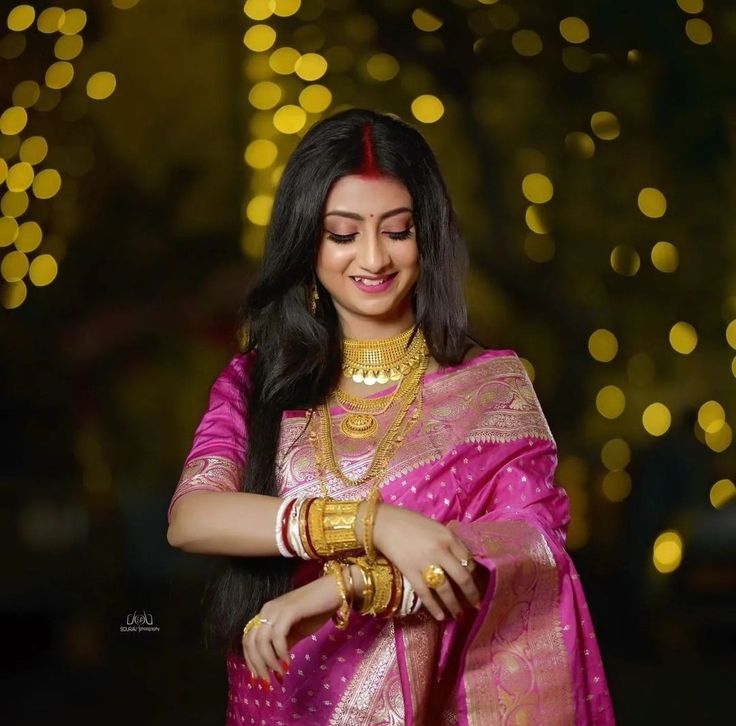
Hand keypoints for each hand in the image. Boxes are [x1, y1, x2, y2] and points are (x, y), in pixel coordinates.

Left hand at [241, 573, 341, 688]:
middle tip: (267, 682)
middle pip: (251, 641)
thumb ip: (282, 645)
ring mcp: (277, 609)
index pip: (248, 639)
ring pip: (261, 640)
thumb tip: (274, 668)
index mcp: (266, 613)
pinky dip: (280, 652)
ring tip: (279, 674)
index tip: (258, 678)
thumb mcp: (295, 631)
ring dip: (268, 662)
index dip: (250, 660)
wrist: (333, 591)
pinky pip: (278, 636)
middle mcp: (267, 610)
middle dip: (257, 665)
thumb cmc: (316, 610)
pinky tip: (288, 662)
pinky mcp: (289, 611)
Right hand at [368, 503, 481, 620]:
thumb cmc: (410, 522)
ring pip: (446, 590)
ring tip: (458, 614)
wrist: (384, 522)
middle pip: (462, 577)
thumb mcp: (435, 527)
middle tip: (476, 605)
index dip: (474, 575)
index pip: (468, 560)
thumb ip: (448, 542)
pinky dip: (434, 607)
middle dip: (471, 594)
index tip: (475, 584)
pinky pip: (425, 594)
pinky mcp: (410, 572)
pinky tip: (440, 616)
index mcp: (448, 536)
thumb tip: (460, 561)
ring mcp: (425, 562)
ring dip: (454, 605)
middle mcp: (440, 550)